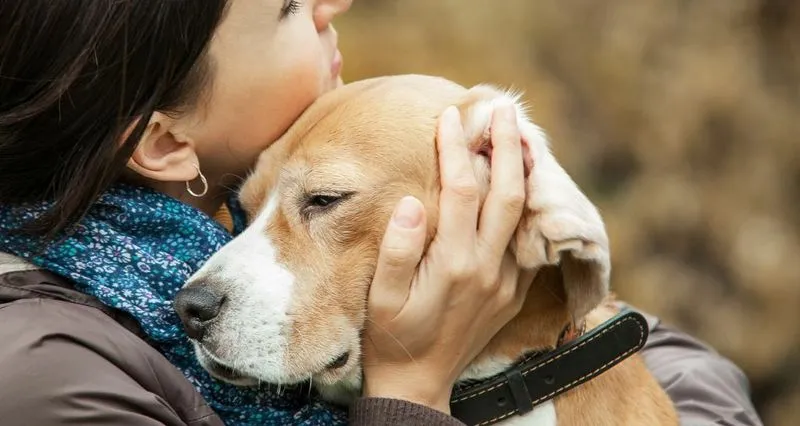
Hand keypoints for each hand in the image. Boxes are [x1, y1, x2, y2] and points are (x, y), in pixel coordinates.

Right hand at [361, 103, 533, 413]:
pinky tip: (521, 184)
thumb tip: (412, 202)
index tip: (450, 117)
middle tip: (503, 108)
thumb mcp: (381, 298)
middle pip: (508, 193)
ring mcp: (506, 281)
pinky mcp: (514, 292)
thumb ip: (397, 250)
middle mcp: (488, 269)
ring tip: (521, 135)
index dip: (456, 149)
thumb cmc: (392, 337)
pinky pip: (527, 240)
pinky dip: (527, 205)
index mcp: (454, 264)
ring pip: (525, 214)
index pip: (462, 190)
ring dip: (525, 170)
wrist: (420, 383)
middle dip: (507, 146)